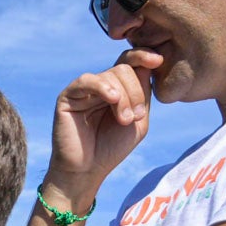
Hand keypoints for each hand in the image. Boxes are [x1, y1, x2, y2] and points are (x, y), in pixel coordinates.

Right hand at [47, 49, 162, 200]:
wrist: (87, 170)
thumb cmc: (112, 148)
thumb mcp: (139, 119)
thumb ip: (144, 93)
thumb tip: (147, 65)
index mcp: (117, 88)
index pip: (130, 62)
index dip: (144, 56)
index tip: (158, 61)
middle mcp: (100, 86)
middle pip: (124, 68)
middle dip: (136, 92)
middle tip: (135, 117)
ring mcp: (83, 90)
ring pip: (110, 75)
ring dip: (125, 98)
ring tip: (124, 120)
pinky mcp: (67, 97)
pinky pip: (87, 80)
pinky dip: (103, 86)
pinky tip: (112, 99)